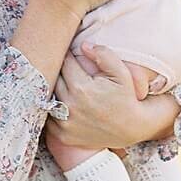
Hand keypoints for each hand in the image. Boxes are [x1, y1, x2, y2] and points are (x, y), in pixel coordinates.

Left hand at [49, 44, 177, 148]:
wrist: (132, 128)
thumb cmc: (127, 97)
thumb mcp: (121, 72)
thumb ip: (103, 54)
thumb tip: (83, 46)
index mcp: (81, 87)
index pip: (64, 63)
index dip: (69, 57)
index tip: (75, 58)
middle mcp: (69, 105)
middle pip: (54, 79)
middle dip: (61, 73)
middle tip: (71, 72)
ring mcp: (65, 122)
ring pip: (49, 97)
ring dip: (55, 90)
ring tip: (68, 86)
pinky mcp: (63, 135)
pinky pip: (49, 117)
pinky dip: (54, 110)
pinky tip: (65, 104)